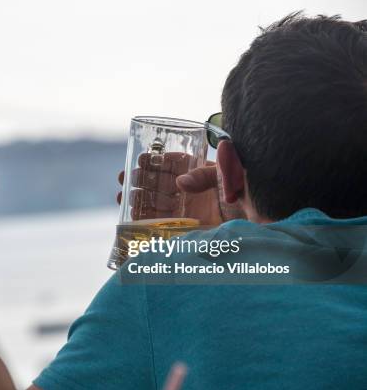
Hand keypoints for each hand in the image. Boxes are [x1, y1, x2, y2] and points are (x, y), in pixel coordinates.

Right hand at [117, 153, 244, 224]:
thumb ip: (206, 176)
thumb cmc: (252, 193)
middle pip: (160, 184)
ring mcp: (190, 211)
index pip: (174, 163)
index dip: (155, 160)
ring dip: (138, 200)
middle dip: (140, 180)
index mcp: (202, 172)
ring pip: (157, 204)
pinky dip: (145, 222)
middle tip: (125, 179)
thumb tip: (180, 183)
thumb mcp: (230, 177)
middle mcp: (193, 191)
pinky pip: (163, 225)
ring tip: (123, 197)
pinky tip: (131, 218)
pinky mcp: (189, 230)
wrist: (268, 222)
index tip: (139, 159)